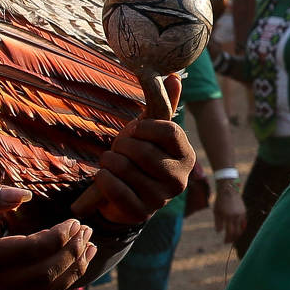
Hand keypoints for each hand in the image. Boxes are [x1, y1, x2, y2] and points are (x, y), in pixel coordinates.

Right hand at [0, 183, 96, 289]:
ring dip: (71, 270)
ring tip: (89, 247)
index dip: (57, 238)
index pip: (27, 252)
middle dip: (70, 252)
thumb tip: (25, 195)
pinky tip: (75, 266)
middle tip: (87, 231)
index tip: (74, 221)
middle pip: (41, 274)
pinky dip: (60, 284)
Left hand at [87, 77, 194, 223]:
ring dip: (108, 161)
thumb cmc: (139, 155)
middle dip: (122, 144)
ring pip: (125, 169)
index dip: (146, 127)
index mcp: (186, 156)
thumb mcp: (150, 130)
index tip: (134, 129)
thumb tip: (175, 75)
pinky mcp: (141, 214)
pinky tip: (103, 175)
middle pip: (144, 151)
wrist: (124, 193)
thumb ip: (163, 103)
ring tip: (110, 162)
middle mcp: (180, 180)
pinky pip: (115, 189)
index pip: (170, 132)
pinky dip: (103, 178)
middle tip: (118, 147)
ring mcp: (161, 199)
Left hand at [212, 180, 246, 245]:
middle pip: (237, 232)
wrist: (229, 190)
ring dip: (237, 234)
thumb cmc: (220, 201)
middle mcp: (236, 216)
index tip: (225, 242)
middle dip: (233, 238)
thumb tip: (219, 232)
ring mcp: (241, 214)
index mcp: (228, 217)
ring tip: (233, 237)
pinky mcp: (244, 212)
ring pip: (241, 229)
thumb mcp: (216, 212)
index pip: (230, 232)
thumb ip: (218, 222)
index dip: (228, 239)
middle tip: (229, 241)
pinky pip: (244, 223)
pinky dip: (241, 228)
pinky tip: (237, 230)